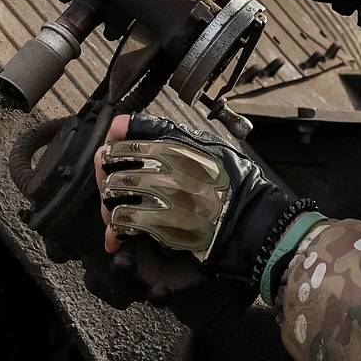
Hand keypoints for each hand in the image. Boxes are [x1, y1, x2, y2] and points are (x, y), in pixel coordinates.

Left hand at [95, 112, 311, 286]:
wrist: (253, 221)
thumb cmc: (237, 184)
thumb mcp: (210, 146)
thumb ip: (174, 136)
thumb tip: (134, 127)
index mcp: (176, 142)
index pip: (124, 131)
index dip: (113, 142)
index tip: (112, 151)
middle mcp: (165, 163)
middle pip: (113, 162)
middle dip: (107, 175)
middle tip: (111, 184)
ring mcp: (162, 193)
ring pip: (114, 192)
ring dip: (110, 203)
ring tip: (116, 209)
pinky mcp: (161, 223)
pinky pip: (124, 221)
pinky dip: (118, 228)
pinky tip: (121, 232)